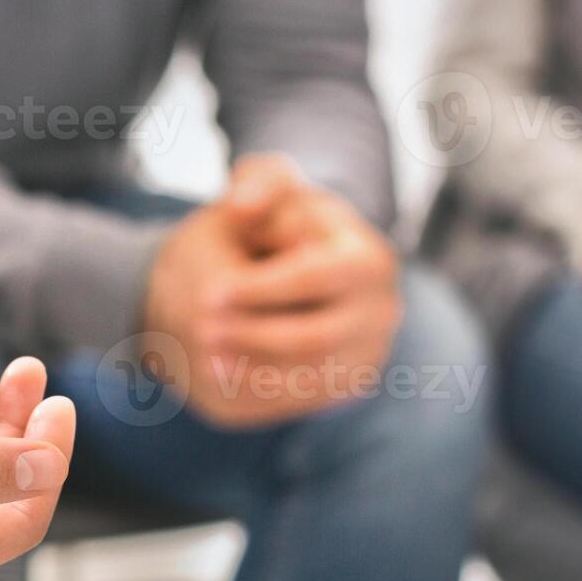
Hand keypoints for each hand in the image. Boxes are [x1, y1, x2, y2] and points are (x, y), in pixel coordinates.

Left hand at [143, 154, 401, 428]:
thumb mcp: (268, 186)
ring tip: (204, 355)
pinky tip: (220, 372)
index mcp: (369, 260)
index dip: (261, 288)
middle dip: (252, 335)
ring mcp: (367, 354)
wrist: (287, 267)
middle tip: (200, 331)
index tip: (209, 293)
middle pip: (315, 338)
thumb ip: (258, 181)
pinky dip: (259, 388)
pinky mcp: (345, 386)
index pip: (317, 278)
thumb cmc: (277, 220)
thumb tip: (240, 206)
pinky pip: (302, 399)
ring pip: (309, 378)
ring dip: (251, 370)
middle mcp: (381, 312)